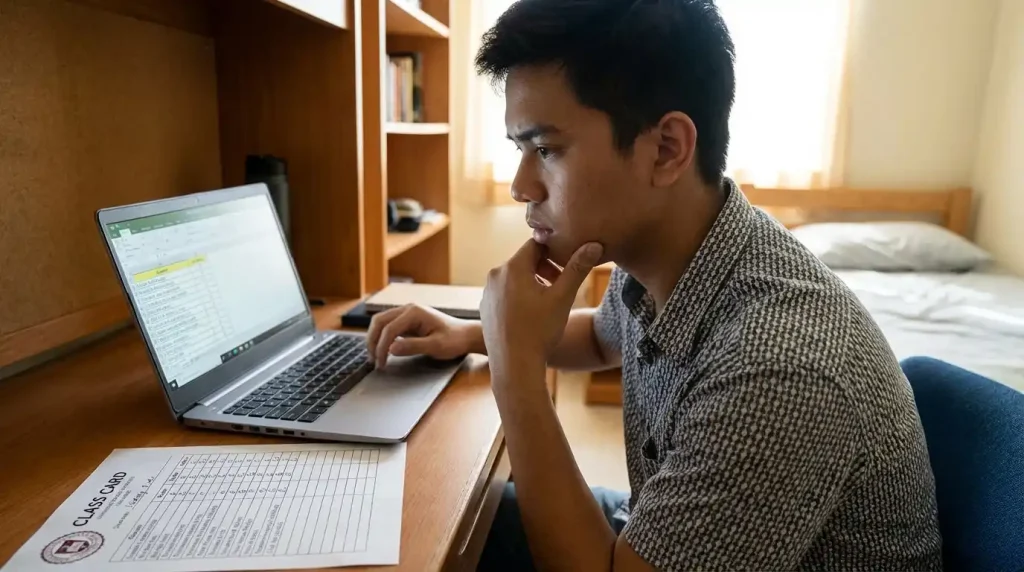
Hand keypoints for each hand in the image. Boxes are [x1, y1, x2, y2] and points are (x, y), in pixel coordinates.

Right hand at [366, 304, 482, 365]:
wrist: (465, 336)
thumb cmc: (454, 340)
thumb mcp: (435, 346)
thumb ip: (413, 346)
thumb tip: (391, 349)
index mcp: (414, 312)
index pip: (389, 329)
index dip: (381, 347)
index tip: (381, 363)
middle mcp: (408, 309)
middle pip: (379, 321)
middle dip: (373, 340)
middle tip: (373, 360)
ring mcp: (407, 313)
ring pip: (381, 322)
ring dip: (375, 338)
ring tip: (375, 357)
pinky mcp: (407, 321)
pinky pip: (388, 326)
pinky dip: (382, 337)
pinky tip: (383, 350)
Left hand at [480, 240, 603, 369]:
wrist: (514, 365)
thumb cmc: (539, 331)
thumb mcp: (563, 297)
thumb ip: (577, 268)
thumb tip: (593, 245)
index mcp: (512, 267)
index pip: (536, 244)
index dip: (554, 252)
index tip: (566, 268)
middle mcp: (495, 275)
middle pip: (524, 260)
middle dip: (545, 269)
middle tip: (561, 285)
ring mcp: (487, 293)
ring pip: (514, 278)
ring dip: (533, 283)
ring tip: (548, 302)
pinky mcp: (485, 308)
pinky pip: (504, 293)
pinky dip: (519, 297)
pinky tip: (531, 316)